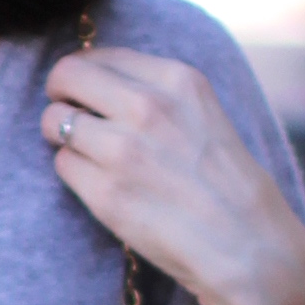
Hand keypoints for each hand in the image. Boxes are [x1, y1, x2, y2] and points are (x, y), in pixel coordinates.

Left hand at [40, 48, 304, 304]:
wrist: (249, 248)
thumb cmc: (228, 187)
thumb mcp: (203, 115)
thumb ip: (157, 93)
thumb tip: (99, 82)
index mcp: (177, 79)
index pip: (97, 56)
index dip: (82, 77)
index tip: (84, 95)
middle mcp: (147, 106)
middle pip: (66, 76)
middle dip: (60, 96)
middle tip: (69, 118)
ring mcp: (123, 149)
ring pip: (56, 121)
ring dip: (64, 139)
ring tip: (89, 157)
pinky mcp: (105, 192)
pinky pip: (63, 166)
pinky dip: (75, 175)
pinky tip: (103, 187)